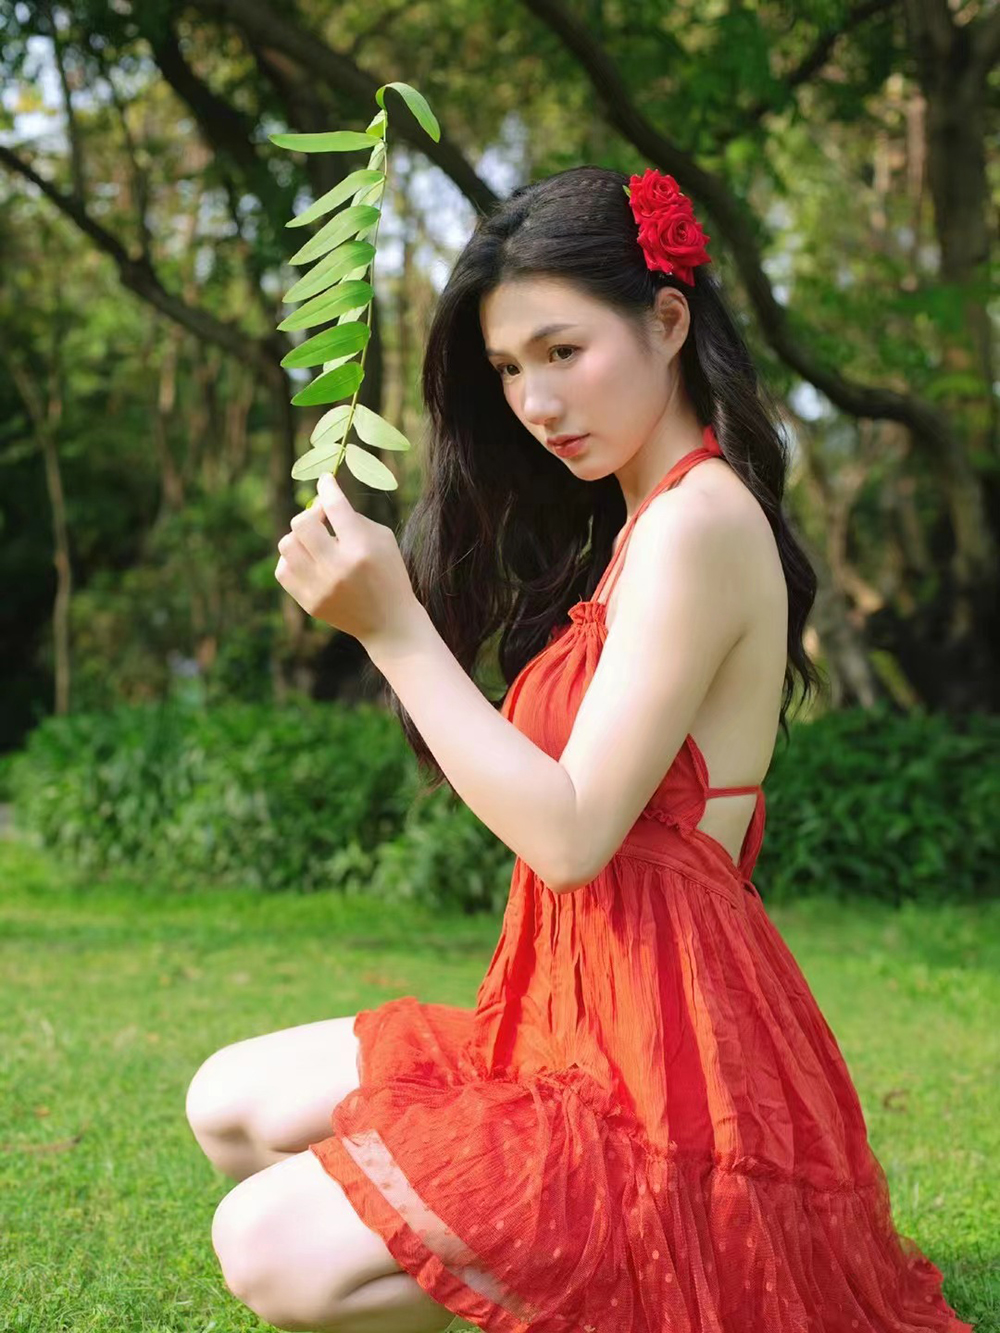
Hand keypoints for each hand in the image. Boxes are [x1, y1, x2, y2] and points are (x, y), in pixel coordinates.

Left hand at [275, 471, 421, 648]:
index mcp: (361, 548)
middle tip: (322, 518)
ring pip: (287, 545)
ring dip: (299, 538)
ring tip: (315, 543)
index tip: (326, 481)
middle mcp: (338, 568)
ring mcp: (320, 587)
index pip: (334, 506)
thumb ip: (352, 517)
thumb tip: (321, 500)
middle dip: (311, 514)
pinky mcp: (309, 602)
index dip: (327, 487)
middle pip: (302, 523)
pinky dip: (293, 560)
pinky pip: (282, 570)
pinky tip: (309, 561)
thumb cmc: (387, 573)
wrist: (389, 622)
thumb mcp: (382, 539)